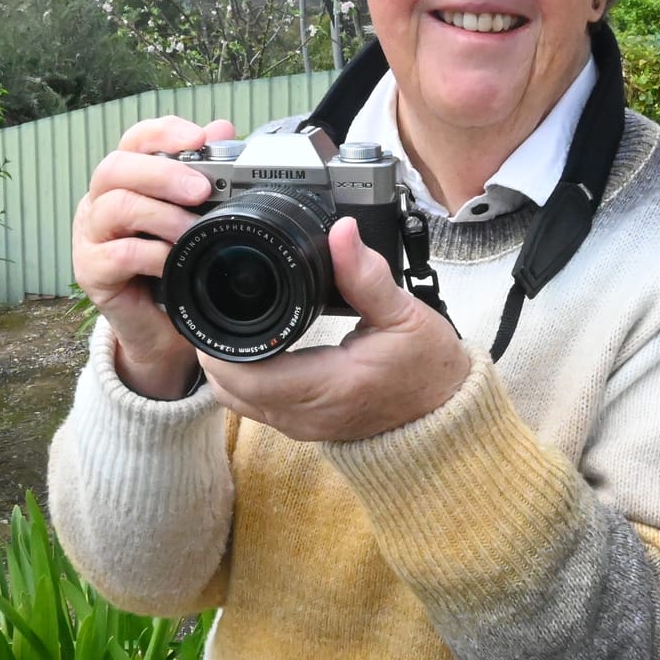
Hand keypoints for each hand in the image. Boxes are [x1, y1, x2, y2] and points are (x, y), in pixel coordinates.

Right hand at [73, 115, 235, 398]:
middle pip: (116, 167)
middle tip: (201, 189)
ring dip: (160, 215)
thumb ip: (203, 174)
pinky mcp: (91, 271)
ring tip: (192, 230)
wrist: (161, 329)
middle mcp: (100, 201)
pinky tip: (173, 260)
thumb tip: (223, 129)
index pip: (135, 140)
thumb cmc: (176, 266)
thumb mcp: (194, 219)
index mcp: (126, 181)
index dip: (164, 133)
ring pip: (115, 206)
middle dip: (162, 173)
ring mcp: (90, 236)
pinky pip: (117, 254)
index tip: (199, 138)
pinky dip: (150, 254)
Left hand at [201, 216, 469, 441]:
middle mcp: (309, 415)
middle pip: (231, 392)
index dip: (220, 348)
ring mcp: (305, 426)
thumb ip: (367, 275)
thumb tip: (342, 232)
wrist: (446, 415)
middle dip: (216, 353)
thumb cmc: (429, 368)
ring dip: (228, 370)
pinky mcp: (307, 427)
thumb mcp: (405, 315)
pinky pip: (259, 409)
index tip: (213, 313)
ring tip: (229, 327)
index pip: (248, 378)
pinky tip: (255, 351)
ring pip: (240, 404)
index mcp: (329, 387)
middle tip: (215, 311)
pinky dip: (245, 383)